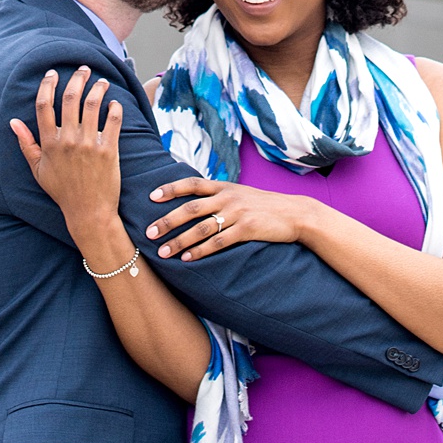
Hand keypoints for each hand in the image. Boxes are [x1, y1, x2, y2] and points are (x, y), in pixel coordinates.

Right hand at [9, 68, 124, 235]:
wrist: (88, 212)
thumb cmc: (62, 191)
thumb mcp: (38, 170)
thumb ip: (26, 144)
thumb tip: (13, 122)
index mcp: (49, 144)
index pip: (44, 105)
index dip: (47, 85)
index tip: (52, 73)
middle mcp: (68, 141)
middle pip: (70, 98)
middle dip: (77, 78)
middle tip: (83, 69)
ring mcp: (88, 144)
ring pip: (93, 104)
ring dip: (98, 87)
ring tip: (101, 82)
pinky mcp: (108, 150)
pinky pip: (113, 120)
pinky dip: (114, 107)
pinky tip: (113, 103)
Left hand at [145, 174, 311, 259]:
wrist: (294, 213)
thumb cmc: (264, 205)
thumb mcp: (240, 193)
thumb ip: (219, 195)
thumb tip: (194, 201)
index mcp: (224, 186)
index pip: (192, 183)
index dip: (171, 188)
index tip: (151, 196)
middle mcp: (227, 197)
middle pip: (191, 207)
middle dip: (167, 220)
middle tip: (148, 232)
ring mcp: (237, 213)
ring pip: (201, 227)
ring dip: (179, 240)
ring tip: (163, 252)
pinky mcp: (246, 229)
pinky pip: (218, 242)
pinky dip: (201, 251)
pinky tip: (188, 259)